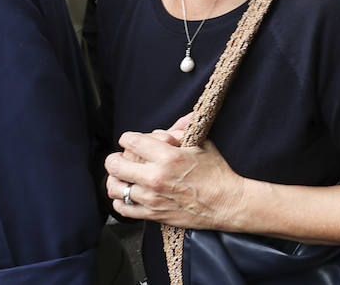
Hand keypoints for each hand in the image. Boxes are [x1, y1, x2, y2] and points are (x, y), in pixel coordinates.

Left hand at [104, 117, 245, 229]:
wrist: (225, 203)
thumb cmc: (216, 172)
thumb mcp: (202, 144)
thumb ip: (179, 132)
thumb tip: (166, 125)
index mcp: (168, 156)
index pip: (132, 141)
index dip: (128, 138)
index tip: (132, 140)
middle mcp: (156, 177)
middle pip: (114, 164)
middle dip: (115, 158)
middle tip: (121, 158)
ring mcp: (151, 198)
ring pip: (114, 187)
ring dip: (116, 179)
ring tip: (123, 177)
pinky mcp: (151, 215)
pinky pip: (122, 208)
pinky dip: (121, 200)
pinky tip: (130, 194)